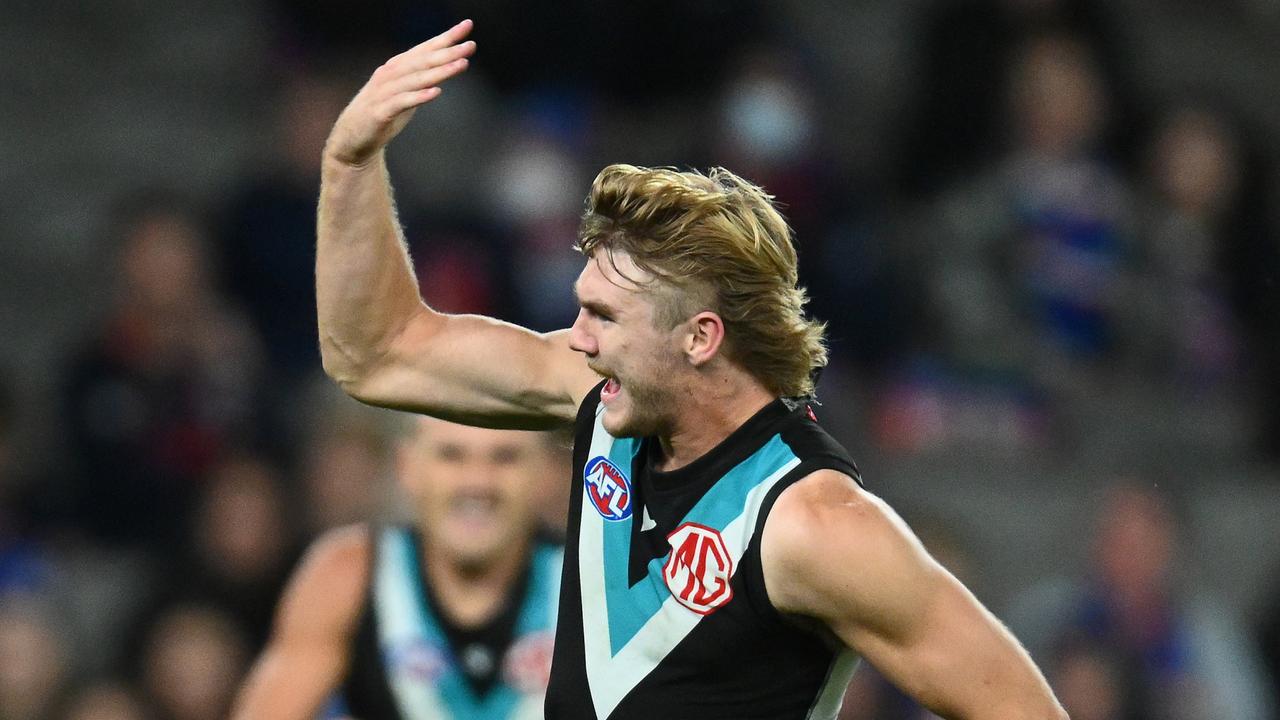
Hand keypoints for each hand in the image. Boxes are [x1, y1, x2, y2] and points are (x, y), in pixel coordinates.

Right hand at [325, 19, 475, 166]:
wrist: (351, 140)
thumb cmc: (382, 114)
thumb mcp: (405, 92)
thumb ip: (422, 78)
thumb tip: (447, 64)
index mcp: (397, 68)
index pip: (424, 49)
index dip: (445, 38)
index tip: (467, 26)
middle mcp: (389, 75)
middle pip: (422, 61)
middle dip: (448, 52)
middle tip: (470, 46)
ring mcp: (383, 93)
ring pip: (415, 79)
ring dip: (439, 71)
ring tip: (461, 64)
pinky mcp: (379, 113)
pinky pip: (401, 102)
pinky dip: (418, 96)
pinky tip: (435, 92)